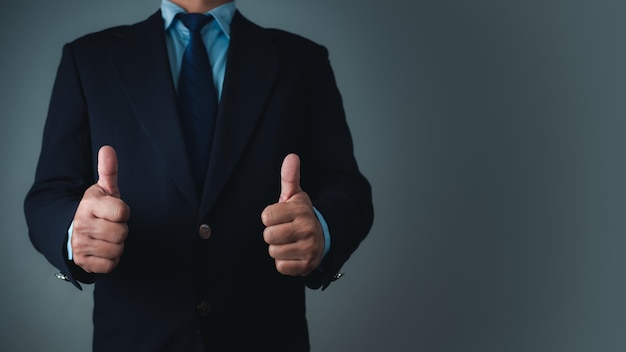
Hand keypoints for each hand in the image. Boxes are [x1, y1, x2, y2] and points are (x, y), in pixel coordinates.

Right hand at [71, 146, 129, 272]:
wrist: (71, 231)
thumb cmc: (95, 210)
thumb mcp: (102, 190)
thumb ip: (108, 170)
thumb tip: (108, 148)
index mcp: (89, 205)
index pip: (122, 212)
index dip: (124, 213)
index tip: (115, 212)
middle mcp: (82, 225)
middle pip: (121, 233)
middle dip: (120, 230)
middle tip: (110, 226)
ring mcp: (81, 245)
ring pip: (117, 249)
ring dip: (116, 245)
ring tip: (106, 238)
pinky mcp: (83, 262)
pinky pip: (110, 265)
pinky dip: (111, 260)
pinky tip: (103, 250)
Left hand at [261, 154, 323, 275]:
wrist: (322, 238)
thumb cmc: (300, 216)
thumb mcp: (295, 196)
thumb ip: (289, 177)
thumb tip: (291, 156)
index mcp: (301, 210)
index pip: (266, 217)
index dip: (270, 217)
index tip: (280, 217)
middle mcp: (307, 228)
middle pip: (268, 236)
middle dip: (273, 234)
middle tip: (285, 231)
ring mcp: (309, 248)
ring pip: (274, 252)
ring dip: (278, 249)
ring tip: (290, 242)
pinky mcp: (307, 265)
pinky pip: (281, 267)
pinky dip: (284, 263)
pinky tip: (293, 254)